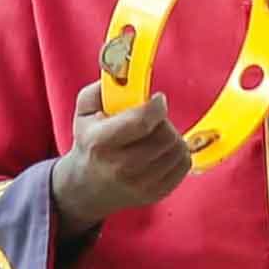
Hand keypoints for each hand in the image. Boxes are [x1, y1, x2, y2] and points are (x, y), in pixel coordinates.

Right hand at [54, 84, 194, 228]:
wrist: (87, 188)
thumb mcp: (84, 112)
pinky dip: (177, 152)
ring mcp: (140, 185)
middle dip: (162, 121)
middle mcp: (120, 168)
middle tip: (152, 121)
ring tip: (155, 136)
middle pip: (165, 135)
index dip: (156, 106)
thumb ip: (103, 89)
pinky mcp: (156, 194)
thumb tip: (127, 74)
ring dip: (171, 136)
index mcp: (100, 143)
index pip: (141, 122)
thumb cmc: (89, 143)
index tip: (157, 99)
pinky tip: (162, 151)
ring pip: (178, 149)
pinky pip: (184, 164)